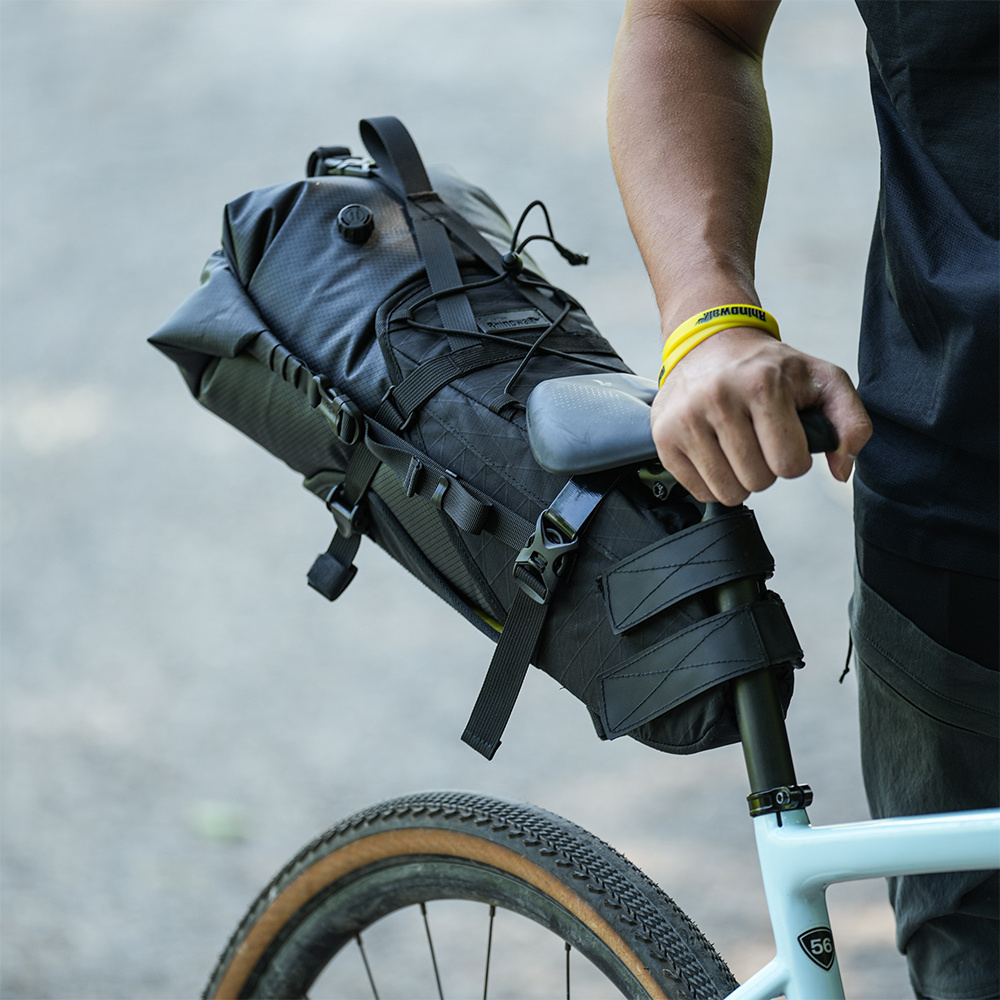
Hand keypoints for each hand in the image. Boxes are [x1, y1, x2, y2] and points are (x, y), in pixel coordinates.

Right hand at [650, 326, 871, 504]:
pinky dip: (712, 481)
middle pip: (757, 482)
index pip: (789, 465)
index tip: (786, 437)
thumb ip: (851, 423)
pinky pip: (697, 490)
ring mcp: (685, 418)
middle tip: (759, 441)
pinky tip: (715, 452)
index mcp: (761, 384)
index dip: (795, 459)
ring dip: (739, 479)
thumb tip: (840, 471)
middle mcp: (718, 399)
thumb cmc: (771, 367)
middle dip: (766, 470)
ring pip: (726, 491)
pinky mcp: (663, 436)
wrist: (711, 343)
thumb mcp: (824, 380)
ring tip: (737, 448)